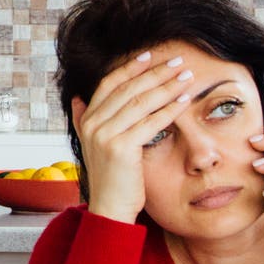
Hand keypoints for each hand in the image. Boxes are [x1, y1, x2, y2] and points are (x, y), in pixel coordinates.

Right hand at [70, 50, 196, 223]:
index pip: (109, 83)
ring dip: (167, 86)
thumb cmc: (111, 177)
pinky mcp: (121, 147)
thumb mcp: (93, 145)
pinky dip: (170, 109)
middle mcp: (93, 124)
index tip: (151, 56)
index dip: (130, 67)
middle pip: (128, 88)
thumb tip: (77, 98)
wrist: (110, 208)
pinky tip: (184, 100)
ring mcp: (105, 135)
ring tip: (185, 77)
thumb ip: (84, 120)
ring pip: (141, 102)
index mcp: (87, 119)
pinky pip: (151, 122)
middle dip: (155, 72)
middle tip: (177, 62)